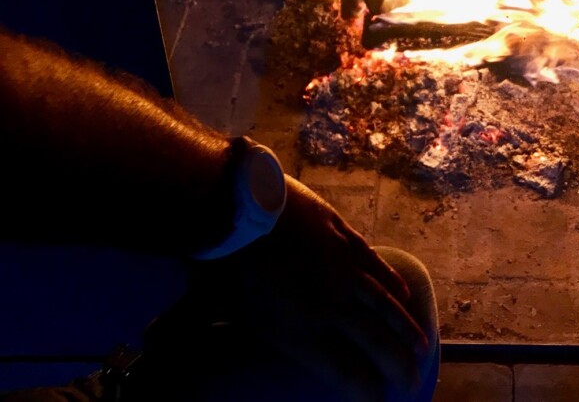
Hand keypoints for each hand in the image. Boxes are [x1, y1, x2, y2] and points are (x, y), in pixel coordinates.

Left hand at [176, 176, 429, 399]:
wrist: (233, 204)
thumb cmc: (215, 258)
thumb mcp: (200, 300)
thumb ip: (184, 325)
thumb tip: (149, 342)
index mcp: (297, 330)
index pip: (344, 370)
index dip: (366, 388)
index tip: (383, 400)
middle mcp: (328, 305)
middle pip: (375, 342)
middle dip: (397, 365)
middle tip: (414, 382)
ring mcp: (340, 269)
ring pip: (383, 305)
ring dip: (406, 328)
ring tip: (422, 347)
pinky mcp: (343, 236)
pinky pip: (374, 265)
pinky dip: (392, 283)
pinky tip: (405, 295)